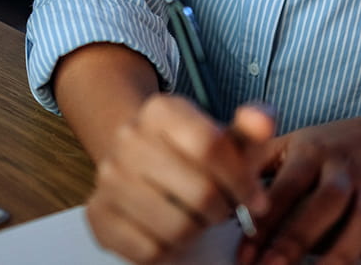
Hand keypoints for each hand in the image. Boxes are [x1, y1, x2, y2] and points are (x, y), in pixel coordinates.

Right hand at [84, 95, 274, 262]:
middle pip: (199, 192)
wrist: (144, 164)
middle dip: (223, 209)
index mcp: (160, 110)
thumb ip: (252, 128)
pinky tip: (173, 230)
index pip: (211, 146)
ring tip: (198, 218)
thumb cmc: (194, 154)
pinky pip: (149, 250)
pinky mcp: (98, 216)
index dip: (242, 180)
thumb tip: (263, 121)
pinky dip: (170, 250)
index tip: (255, 198)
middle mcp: (127, 139)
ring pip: (177, 227)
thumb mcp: (227, 137)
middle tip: (223, 210)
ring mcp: (108, 178)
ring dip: (198, 231)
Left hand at [238, 117, 360, 264]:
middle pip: (326, 201)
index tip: (245, 253)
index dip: (266, 219)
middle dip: (299, 237)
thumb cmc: (321, 148)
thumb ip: (252, 164)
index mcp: (312, 152)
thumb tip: (217, 195)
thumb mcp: (286, 144)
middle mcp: (344, 169)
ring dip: (340, 254)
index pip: (287, 185)